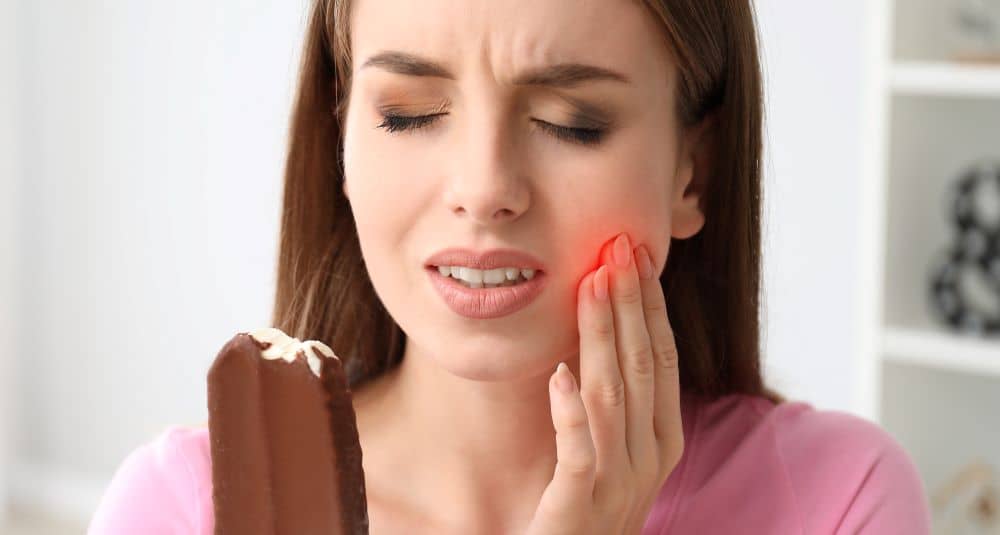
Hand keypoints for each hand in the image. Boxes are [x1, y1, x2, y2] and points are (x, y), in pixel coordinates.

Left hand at [525, 232, 683, 534]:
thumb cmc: (584, 509)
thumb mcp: (611, 451)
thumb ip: (613, 403)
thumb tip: (601, 337)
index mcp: (661, 441)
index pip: (661, 360)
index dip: (650, 306)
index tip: (636, 258)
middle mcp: (648, 460)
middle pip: (643, 366)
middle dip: (632, 303)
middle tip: (619, 247)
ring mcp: (617, 484)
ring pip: (614, 395)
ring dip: (603, 334)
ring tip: (593, 283)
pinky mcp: (578, 508)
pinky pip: (579, 452)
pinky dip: (571, 412)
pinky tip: (559, 373)